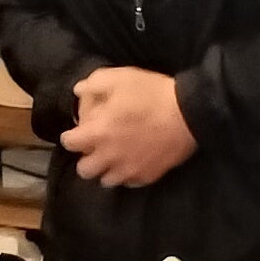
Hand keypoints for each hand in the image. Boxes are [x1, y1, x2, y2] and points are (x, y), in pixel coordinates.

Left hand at [64, 67, 198, 188]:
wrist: (190, 113)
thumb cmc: (152, 94)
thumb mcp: (120, 78)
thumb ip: (94, 84)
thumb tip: (79, 91)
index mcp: (98, 133)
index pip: (69, 143)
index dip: (71, 136)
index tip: (78, 132)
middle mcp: (109, 157)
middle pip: (84, 170)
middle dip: (86, 159)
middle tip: (96, 148)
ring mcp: (129, 169)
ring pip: (106, 181)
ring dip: (106, 169)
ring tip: (115, 157)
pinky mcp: (148, 175)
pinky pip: (130, 183)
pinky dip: (128, 175)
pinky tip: (134, 162)